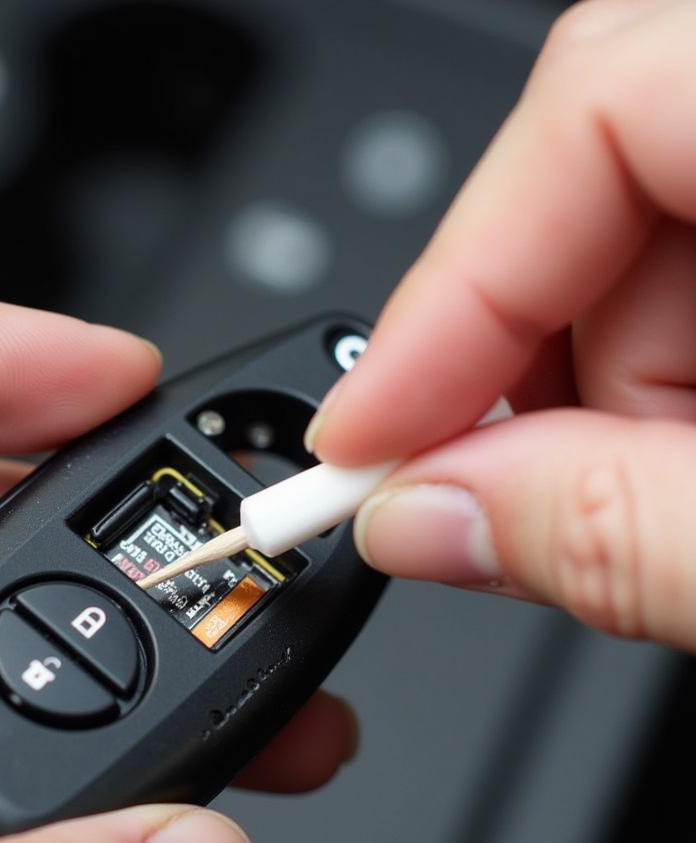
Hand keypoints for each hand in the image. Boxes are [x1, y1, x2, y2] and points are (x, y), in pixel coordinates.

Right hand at [307, 0, 695, 651]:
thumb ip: (615, 537)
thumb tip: (421, 520)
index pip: (595, 110)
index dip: (453, 286)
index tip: (371, 442)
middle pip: (599, 186)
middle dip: (528, 376)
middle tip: (504, 509)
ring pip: (646, 248)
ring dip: (605, 407)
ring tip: (650, 519)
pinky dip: (663, 399)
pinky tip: (683, 482)